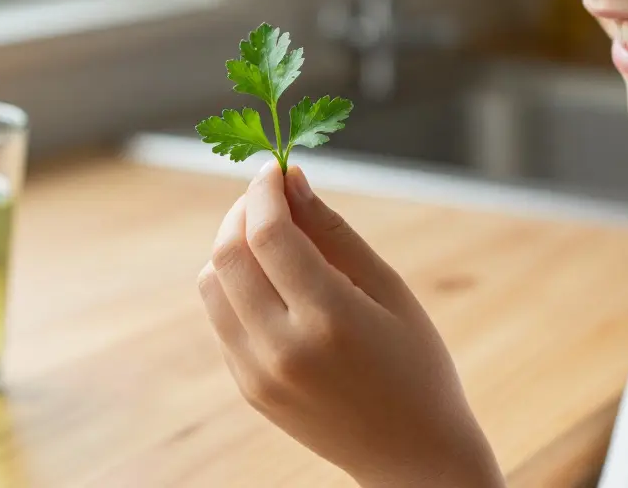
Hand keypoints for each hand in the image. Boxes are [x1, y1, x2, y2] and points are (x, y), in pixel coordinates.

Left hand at [197, 161, 504, 487]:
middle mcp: (283, 349)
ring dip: (230, 248)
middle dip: (241, 212)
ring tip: (269, 237)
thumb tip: (292, 179)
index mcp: (329, 320)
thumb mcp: (388, 289)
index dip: (264, 192)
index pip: (270, 235)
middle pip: (228, 255)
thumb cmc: (416, 364)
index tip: (274, 170)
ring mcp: (258, 374)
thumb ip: (334, 232)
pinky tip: (272, 282)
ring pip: (211, 285)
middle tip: (267, 196)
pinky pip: (221, 319)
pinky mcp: (249, 389)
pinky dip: (235, 286)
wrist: (414, 457)